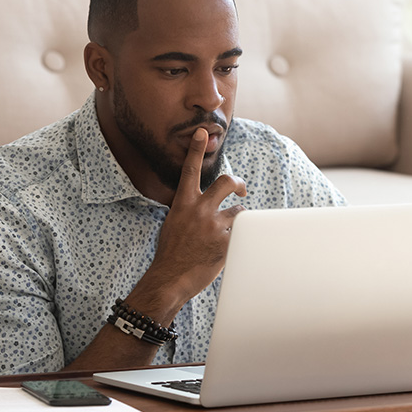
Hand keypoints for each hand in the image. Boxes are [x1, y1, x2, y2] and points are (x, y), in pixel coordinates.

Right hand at [129, 127, 246, 319]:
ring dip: (237, 223)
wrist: (170, 278)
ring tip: (227, 237)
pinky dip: (238, 242)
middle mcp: (199, 210)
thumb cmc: (170, 254)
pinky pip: (241, 235)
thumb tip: (202, 207)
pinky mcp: (226, 242)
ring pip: (239, 214)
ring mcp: (213, 226)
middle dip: (237, 183)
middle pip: (227, 182)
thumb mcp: (173, 225)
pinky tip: (226, 252)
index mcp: (183, 204)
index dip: (196, 149)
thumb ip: (188, 211)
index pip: (190, 170)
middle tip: (241, 190)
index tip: (202, 132)